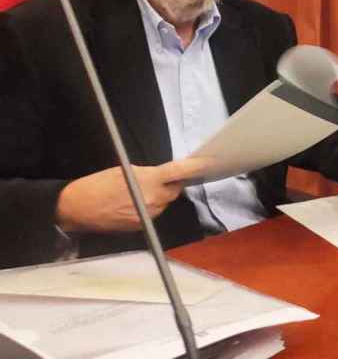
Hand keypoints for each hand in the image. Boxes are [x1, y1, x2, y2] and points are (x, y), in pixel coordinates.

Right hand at [55, 158, 210, 232]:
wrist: (77, 209)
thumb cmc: (97, 185)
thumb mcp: (125, 170)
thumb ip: (149, 173)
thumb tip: (163, 175)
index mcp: (149, 181)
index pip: (179, 172)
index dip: (195, 167)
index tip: (208, 163)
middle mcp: (153, 200)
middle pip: (174, 189)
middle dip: (172, 183)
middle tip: (162, 177)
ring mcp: (148, 215)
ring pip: (165, 202)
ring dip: (160, 195)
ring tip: (142, 190)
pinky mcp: (143, 226)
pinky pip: (155, 213)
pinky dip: (151, 206)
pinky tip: (135, 202)